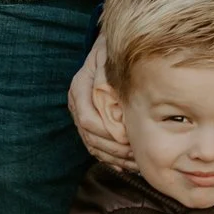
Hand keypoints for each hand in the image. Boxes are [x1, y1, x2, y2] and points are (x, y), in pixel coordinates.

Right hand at [67, 42, 135, 168]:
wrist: (108, 46)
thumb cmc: (112, 49)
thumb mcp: (109, 55)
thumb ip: (106, 73)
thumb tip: (106, 92)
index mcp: (79, 88)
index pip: (87, 119)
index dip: (107, 133)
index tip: (128, 139)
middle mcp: (77, 103)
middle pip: (91, 136)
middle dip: (113, 149)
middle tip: (136, 156)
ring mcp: (81, 113)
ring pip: (93, 145)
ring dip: (114, 157)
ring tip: (135, 164)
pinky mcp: (89, 122)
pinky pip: (96, 146)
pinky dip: (111, 158)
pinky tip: (125, 166)